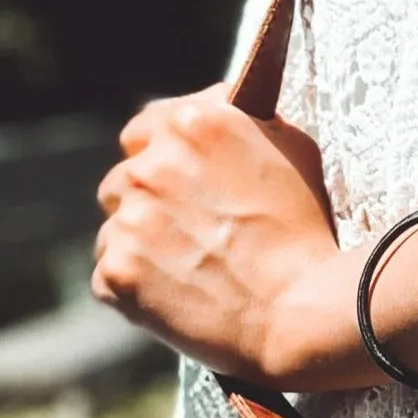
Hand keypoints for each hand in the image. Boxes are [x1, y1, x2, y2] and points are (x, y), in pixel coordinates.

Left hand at [93, 89, 354, 385]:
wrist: (302, 312)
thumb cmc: (306, 232)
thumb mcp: (294, 150)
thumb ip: (247, 121)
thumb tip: (220, 105)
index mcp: (189, 125)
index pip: (143, 129)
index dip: (162, 154)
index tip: (180, 179)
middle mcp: (149, 167)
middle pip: (124, 180)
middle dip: (150, 202)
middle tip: (191, 232)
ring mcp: (128, 222)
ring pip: (116, 227)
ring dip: (142, 243)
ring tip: (189, 269)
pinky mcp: (117, 273)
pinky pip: (110, 275)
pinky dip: (136, 287)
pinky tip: (178, 296)